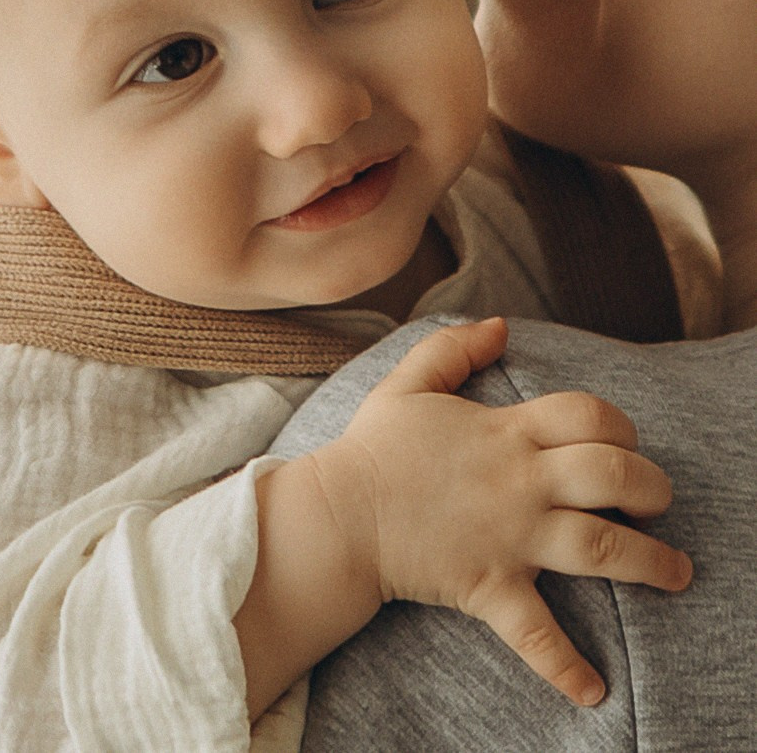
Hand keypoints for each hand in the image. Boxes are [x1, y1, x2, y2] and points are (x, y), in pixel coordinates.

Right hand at [309, 318, 690, 706]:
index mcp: (506, 432)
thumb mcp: (410, 381)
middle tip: (658, 500)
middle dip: (651, 486)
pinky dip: (566, 666)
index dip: (621, 424)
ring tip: (677, 572)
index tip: (625, 440)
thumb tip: (500, 325)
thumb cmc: (374, 449)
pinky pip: (536, 632)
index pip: (589, 416)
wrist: (339, 515)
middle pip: (613, 475)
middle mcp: (521, 483)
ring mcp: (510, 538)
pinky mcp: (491, 587)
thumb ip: (454, 347)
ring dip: (649, 562)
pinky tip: (594, 690)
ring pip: (601, 549)